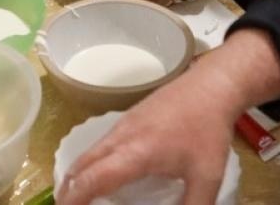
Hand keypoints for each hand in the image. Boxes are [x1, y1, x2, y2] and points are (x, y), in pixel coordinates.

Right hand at [59, 62, 238, 204]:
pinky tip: (100, 172)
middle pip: (82, 164)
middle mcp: (121, 137)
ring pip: (89, 152)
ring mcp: (122, 125)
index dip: (75, 199)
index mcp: (135, 154)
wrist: (211, 86)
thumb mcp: (206, 177)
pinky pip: (99, 144)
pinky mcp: (129, 118)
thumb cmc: (208, 131)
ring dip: (76, 174)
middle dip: (68, 189)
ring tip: (76, 196)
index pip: (92, 179)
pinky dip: (88, 162)